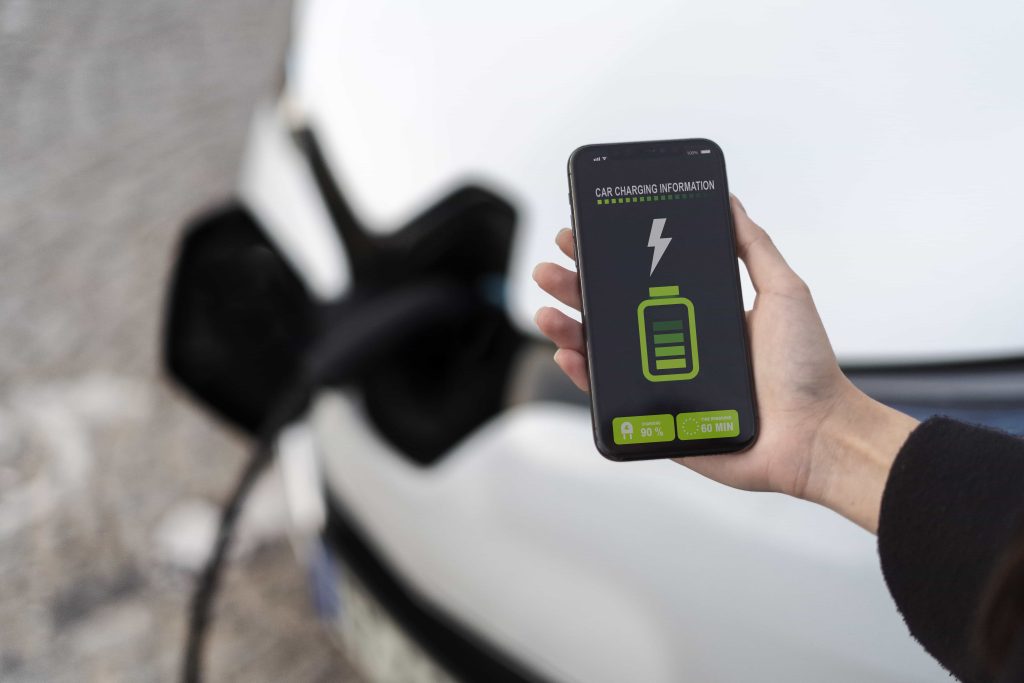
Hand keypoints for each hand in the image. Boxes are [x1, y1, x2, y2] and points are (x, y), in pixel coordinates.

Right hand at [533, 195, 917, 532]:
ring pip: (601, 352)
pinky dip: (583, 375)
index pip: (638, 281)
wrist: (816, 434)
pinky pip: (609, 397)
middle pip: (609, 312)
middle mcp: (673, 346)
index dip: (606, 259)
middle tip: (550, 267)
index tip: (581, 235)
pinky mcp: (656, 420)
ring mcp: (661, 381)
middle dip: (574, 287)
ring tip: (547, 309)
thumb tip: (730, 202)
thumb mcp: (784, 292)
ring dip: (567, 327)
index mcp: (696, 315)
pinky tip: (568, 353)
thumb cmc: (807, 369)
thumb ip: (754, 247)